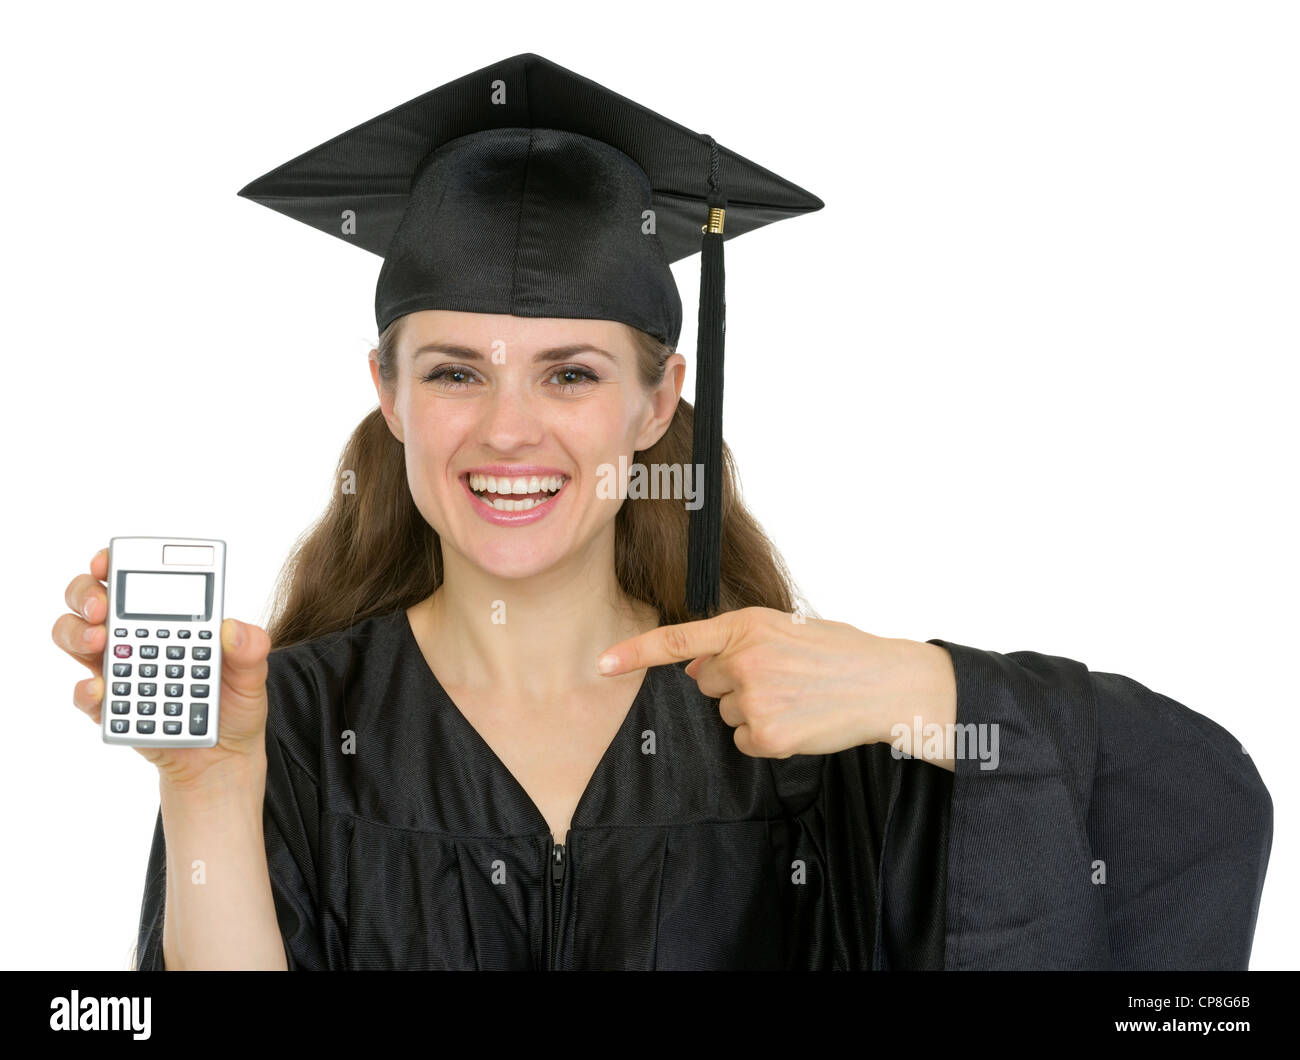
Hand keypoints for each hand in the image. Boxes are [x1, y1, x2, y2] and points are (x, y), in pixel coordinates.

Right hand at [54, 546, 273, 791]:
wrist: (224, 757)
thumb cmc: (235, 703)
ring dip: (77, 633)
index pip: (133, 578)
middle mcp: (134, 637)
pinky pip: (85, 694)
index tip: (106, 561)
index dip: (112, 562)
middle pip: (88, 600)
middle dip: (85, 593)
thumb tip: (232, 628)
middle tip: (101, 606)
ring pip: (74, 637)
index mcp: (168, 619)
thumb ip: (251, 648)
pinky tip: (99, 688)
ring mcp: (117, 670)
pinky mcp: (110, 707)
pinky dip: (86, 689)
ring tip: (99, 641)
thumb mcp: (253, 674)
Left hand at [596, 606, 956, 760]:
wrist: (886, 684)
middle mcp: (744, 658)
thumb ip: (738, 643)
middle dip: (732, 683)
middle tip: (781, 678)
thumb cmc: (839, 653)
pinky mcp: (766, 734)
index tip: (602, 664)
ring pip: (726, 713)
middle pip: (706, 682)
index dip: (635, 652)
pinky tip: (799, 721)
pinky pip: (744, 740)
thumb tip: (696, 671)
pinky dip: (766, 737)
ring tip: (797, 697)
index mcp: (747, 624)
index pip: (678, 639)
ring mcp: (754, 698)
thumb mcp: (785, 630)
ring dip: (753, 710)